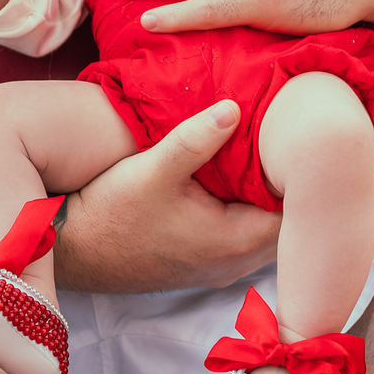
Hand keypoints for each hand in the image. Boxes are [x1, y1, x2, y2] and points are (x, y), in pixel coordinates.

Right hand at [53, 100, 280, 292]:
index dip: (303, 177)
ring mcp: (219, 266)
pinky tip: (235, 179)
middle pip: (287, 223)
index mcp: (235, 241)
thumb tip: (235, 107)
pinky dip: (248, 209)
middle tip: (287, 142)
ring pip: (265, 230)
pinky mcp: (203, 262)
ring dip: (268, 198)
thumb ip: (197, 139)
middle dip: (290, 186)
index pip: (299, 213)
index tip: (298, 141)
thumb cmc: (111, 213)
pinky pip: (245, 235)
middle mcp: (235, 262)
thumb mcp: (154, 169)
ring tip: (264, 155)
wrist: (69, 250)